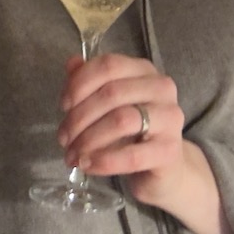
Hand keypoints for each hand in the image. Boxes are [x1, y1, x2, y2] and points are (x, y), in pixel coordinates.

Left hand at [56, 53, 233, 233]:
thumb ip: (91, 82)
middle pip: (111, 93)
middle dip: (79, 117)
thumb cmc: (133, 132)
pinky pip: (131, 155)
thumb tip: (72, 63)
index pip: (109, 65)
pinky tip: (87, 165)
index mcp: (145, 70)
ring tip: (72, 155)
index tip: (63, 105)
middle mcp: (161, 88)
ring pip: (121, 120)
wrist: (164, 169)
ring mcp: (170, 118)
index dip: (79, 83)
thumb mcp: (109, 105)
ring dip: (88, 139)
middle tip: (63, 138)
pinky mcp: (170, 151)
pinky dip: (103, 160)